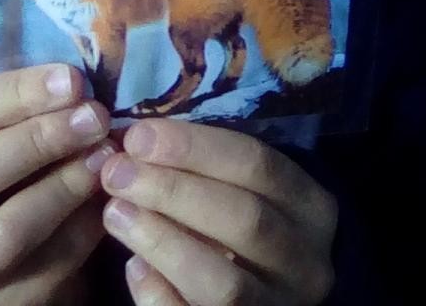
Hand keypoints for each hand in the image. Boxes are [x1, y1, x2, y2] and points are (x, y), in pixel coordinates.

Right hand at [0, 64, 114, 303]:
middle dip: (39, 138)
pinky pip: (52, 262)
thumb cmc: (14, 184)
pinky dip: (87, 224)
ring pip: (10, 226)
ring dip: (65, 183)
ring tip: (105, 155)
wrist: (23, 267)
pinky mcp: (3, 305)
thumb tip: (75, 83)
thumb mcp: (5, 143)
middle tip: (94, 116)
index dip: (18, 92)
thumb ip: (27, 113)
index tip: (73, 79)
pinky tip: (111, 198)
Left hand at [100, 119, 336, 305]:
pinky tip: (134, 269)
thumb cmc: (246, 216)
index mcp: (310, 206)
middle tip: (117, 173)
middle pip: (245, 220)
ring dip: (163, 242)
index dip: (195, 147)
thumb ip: (203, 166)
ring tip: (116, 213)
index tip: (139, 136)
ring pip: (226, 283)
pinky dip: (162, 296)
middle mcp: (306, 261)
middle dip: (173, 191)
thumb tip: (138, 142)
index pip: (258, 164)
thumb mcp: (243, 187)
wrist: (270, 282)